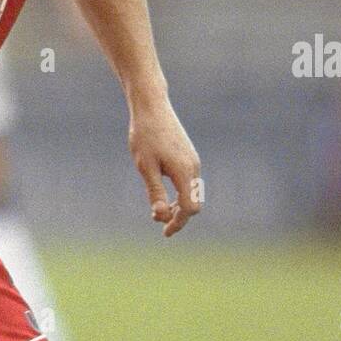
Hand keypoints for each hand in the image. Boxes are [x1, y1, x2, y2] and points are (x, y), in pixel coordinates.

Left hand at [128, 100, 201, 236]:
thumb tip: (160, 216)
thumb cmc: (145, 136)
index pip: (189, 208)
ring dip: (179, 206)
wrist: (151, 107)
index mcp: (185, 172)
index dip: (178, 223)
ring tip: (159, 210)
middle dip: (180, 217)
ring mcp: (193, 161)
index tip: (165, 233)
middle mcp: (194, 167)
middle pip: (195, 203)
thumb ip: (155, 193)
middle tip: (161, 226)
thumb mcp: (145, 167)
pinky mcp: (188, 156)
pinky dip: (180, 194)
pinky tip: (165, 195)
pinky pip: (189, 182)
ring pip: (193, 192)